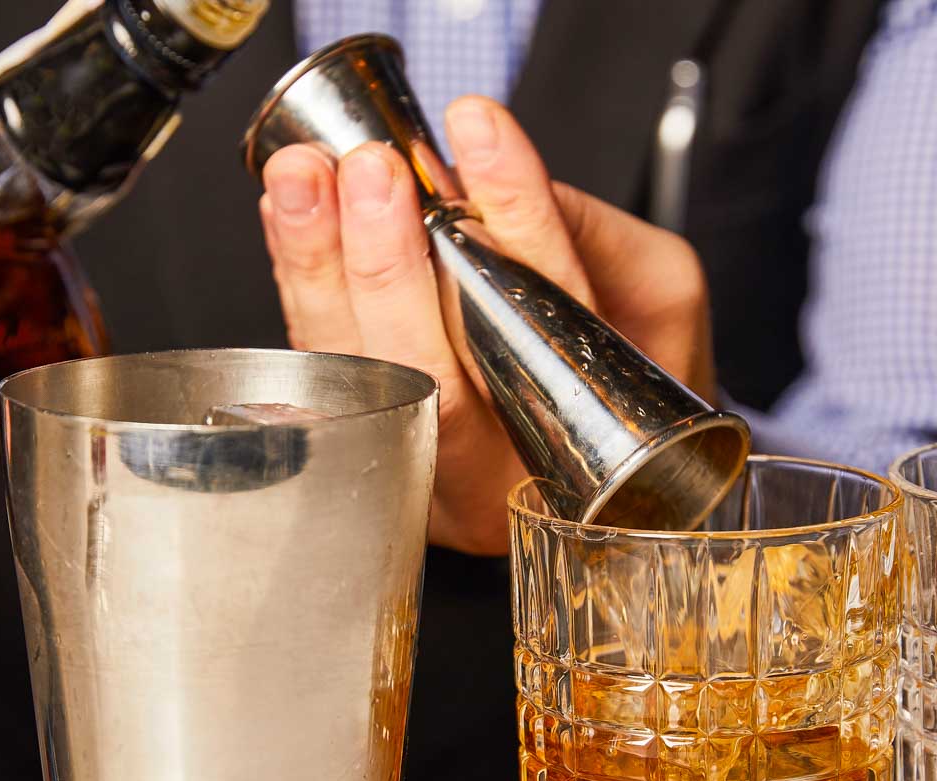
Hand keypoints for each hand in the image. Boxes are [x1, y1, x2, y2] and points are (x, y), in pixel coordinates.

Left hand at [260, 96, 712, 554]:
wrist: (603, 460)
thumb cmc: (632, 373)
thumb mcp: (657, 299)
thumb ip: (584, 237)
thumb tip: (482, 178)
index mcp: (590, 442)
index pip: (548, 322)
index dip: (515, 221)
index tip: (479, 133)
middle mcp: (500, 480)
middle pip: (435, 377)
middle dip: (391, 266)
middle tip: (369, 173)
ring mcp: (431, 475)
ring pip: (365, 381)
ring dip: (322, 273)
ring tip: (305, 182)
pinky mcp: (376, 453)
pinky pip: (328, 378)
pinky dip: (304, 293)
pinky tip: (290, 225)